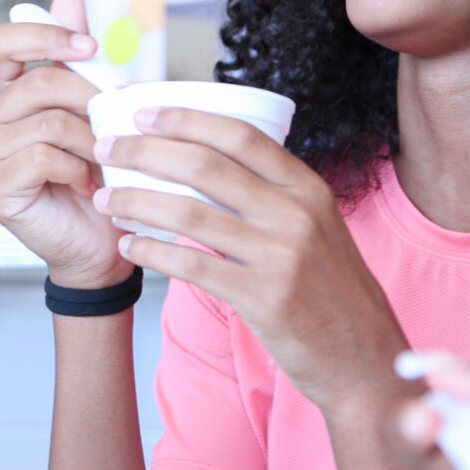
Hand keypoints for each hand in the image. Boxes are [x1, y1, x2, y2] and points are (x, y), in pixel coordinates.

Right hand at [0, 0, 131, 287]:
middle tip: (116, 127)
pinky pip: (43, 157)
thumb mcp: (90, 109)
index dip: (43, 35)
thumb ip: (74, 57)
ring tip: (105, 162)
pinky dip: (78, 169)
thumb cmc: (96, 177)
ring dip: (91, 142)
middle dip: (90, 101)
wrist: (97, 244)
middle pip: (38, 83)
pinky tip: (89, 185)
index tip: (89, 48)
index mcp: (0, 95)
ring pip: (48, 122)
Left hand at [92, 105, 408, 423]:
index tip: (144, 112)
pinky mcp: (263, 299)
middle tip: (107, 148)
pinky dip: (153, 253)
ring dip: (137, 202)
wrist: (363, 356)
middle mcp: (296, 215)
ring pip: (190, 215)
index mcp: (308, 188)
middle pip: (206, 167)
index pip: (240, 136)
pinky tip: (131, 246)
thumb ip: (272, 197)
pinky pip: (192, 267)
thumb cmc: (331, 290)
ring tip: (106, 199)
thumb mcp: (316, 228)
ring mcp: (280, 257)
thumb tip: (205, 165)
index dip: (186, 119)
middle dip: (145, 152)